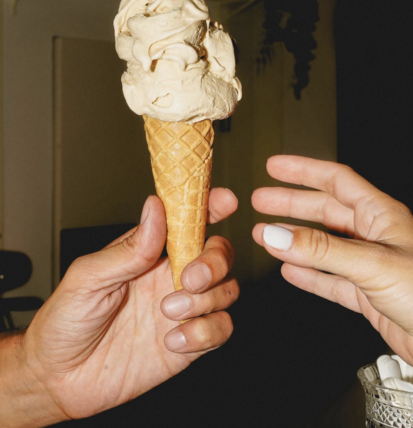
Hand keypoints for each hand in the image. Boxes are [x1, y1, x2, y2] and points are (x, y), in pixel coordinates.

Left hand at [16, 188, 237, 424]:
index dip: (210, 206)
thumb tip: (155, 208)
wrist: (59, 378)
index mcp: (149, 254)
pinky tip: (172, 340)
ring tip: (167, 311)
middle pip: (219, 254)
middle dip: (214, 261)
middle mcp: (171, 277)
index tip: (226, 200)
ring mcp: (182, 309)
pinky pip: (220, 331)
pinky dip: (205, 333)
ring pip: (227, 290)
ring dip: (206, 300)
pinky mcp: (188, 344)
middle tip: (189, 277)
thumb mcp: (88, 278)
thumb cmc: (66, 320)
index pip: (188, 222)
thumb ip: (128, 248)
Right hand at [252, 155, 412, 364]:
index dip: (304, 170)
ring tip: (266, 235)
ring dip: (293, 239)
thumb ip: (321, 250)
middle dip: (290, 204)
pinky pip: (330, 279)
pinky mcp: (368, 295)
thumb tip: (277, 235)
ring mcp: (370, 266)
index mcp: (382, 216)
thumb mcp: (373, 264)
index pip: (336, 180)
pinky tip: (291, 272)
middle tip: (262, 200)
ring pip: (323, 245)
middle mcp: (375, 237)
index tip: (276, 167)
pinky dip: (308, 275)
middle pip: (324, 210)